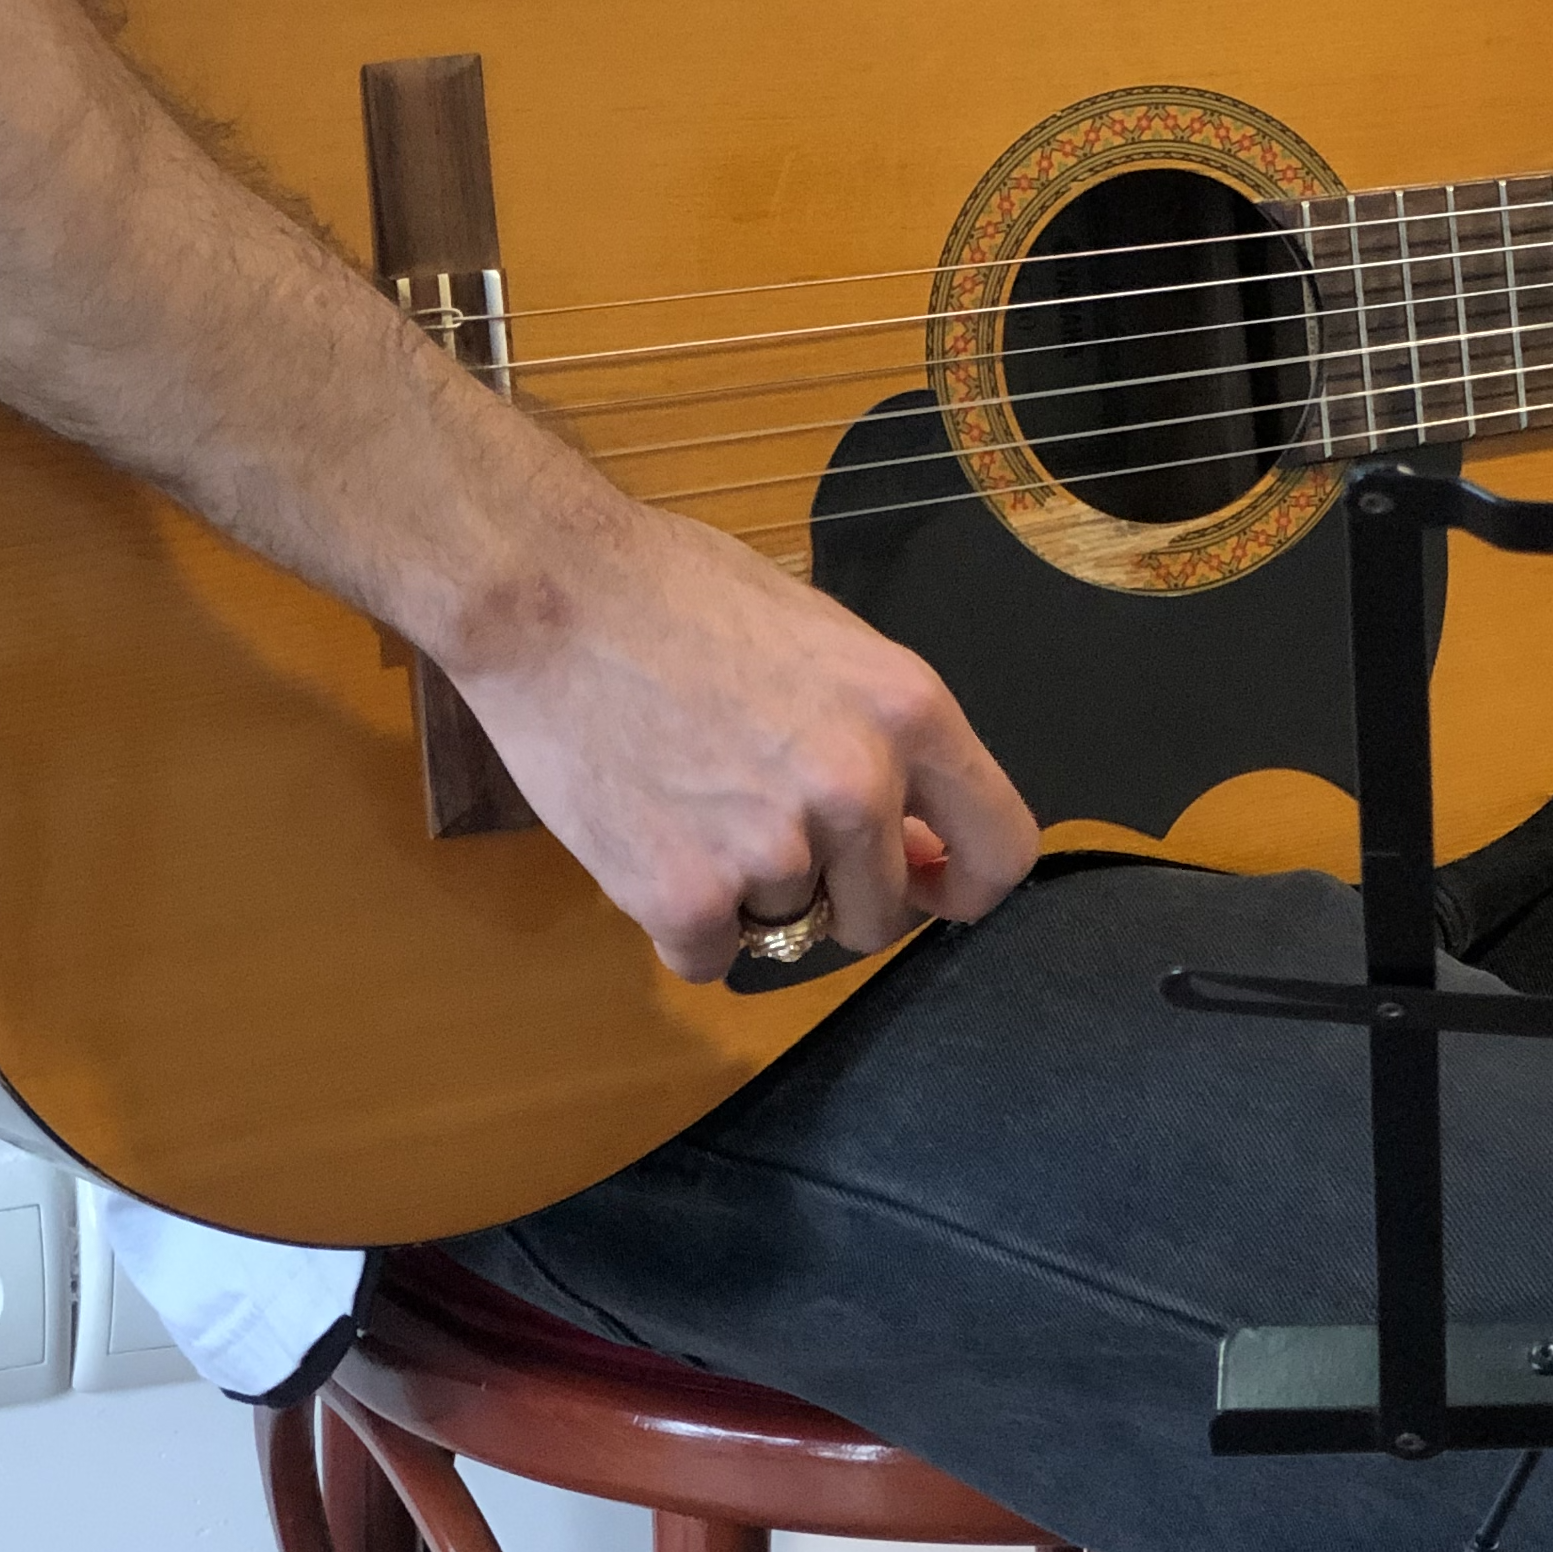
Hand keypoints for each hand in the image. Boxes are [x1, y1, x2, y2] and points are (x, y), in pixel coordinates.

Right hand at [454, 511, 1038, 980]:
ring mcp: (773, 849)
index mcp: (911, 711)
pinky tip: (645, 839)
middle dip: (834, 894)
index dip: (962, 882)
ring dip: (745, 895)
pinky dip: (678, 924)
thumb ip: (882, 740)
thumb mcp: (822, 641)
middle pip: (883, 915)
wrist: (549, 593)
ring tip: (688, 802)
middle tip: (762, 828)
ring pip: (787, 930)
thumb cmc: (682, 594)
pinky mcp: (685, 897)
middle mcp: (858, 787)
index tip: (924, 882)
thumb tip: (917, 842)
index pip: (1002, 850)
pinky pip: (707, 958)